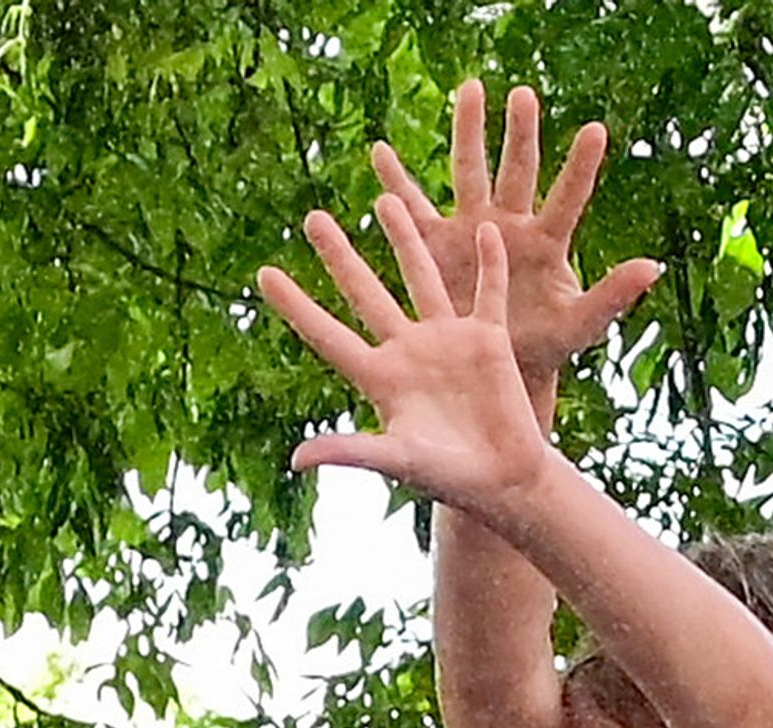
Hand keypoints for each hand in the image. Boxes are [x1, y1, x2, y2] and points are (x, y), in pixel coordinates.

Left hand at [263, 199, 557, 513]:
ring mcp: (448, 341)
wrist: (508, 483)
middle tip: (314, 217)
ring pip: (420, 277)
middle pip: (365, 293)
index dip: (297, 306)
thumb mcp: (400, 461)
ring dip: (404, 238)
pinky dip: (488, 263)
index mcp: (382, 378)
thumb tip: (297, 459)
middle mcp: (409, 351)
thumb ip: (352, 451)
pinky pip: (486, 292)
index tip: (264, 274)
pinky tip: (483, 231)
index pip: (328, 335)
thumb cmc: (452, 480)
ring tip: (385, 198)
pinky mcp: (488, 340)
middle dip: (339, 256)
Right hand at [369, 81, 658, 396]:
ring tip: (473, 88)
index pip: (568, 198)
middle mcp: (511, 226)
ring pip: (469, 172)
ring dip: (470, 131)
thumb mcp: (581, 326)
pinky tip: (382, 152)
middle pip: (517, 171)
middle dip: (520, 133)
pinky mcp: (438, 245)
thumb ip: (613, 296)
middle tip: (525, 94)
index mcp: (547, 244)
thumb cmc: (545, 351)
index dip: (581, 166)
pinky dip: (397, 183)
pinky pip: (415, 209)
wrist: (497, 372)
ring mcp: (472, 229)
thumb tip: (653, 265)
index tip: (597, 129)